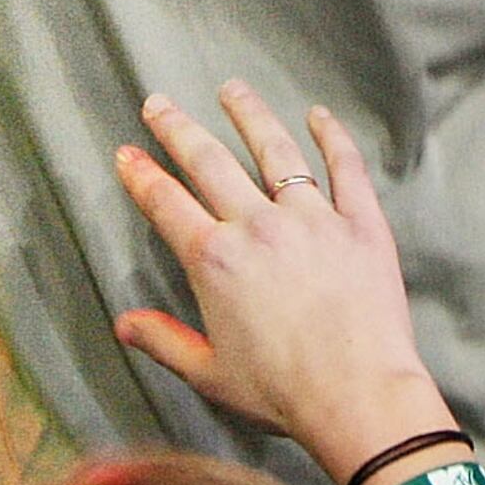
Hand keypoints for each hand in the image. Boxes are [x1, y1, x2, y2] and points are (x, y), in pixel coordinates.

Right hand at [113, 86, 452, 484]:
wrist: (357, 394)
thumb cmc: (281, 391)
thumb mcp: (209, 373)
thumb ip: (164, 341)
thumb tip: (124, 323)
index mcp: (215, 261)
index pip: (167, 204)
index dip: (142, 176)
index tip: (127, 152)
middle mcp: (258, 226)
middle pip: (210, 162)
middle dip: (178, 129)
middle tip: (159, 103)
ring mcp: (312, 218)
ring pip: (275, 150)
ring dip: (249, 115)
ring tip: (231, 89)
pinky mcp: (360, 221)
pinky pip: (345, 167)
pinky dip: (332, 136)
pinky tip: (319, 115)